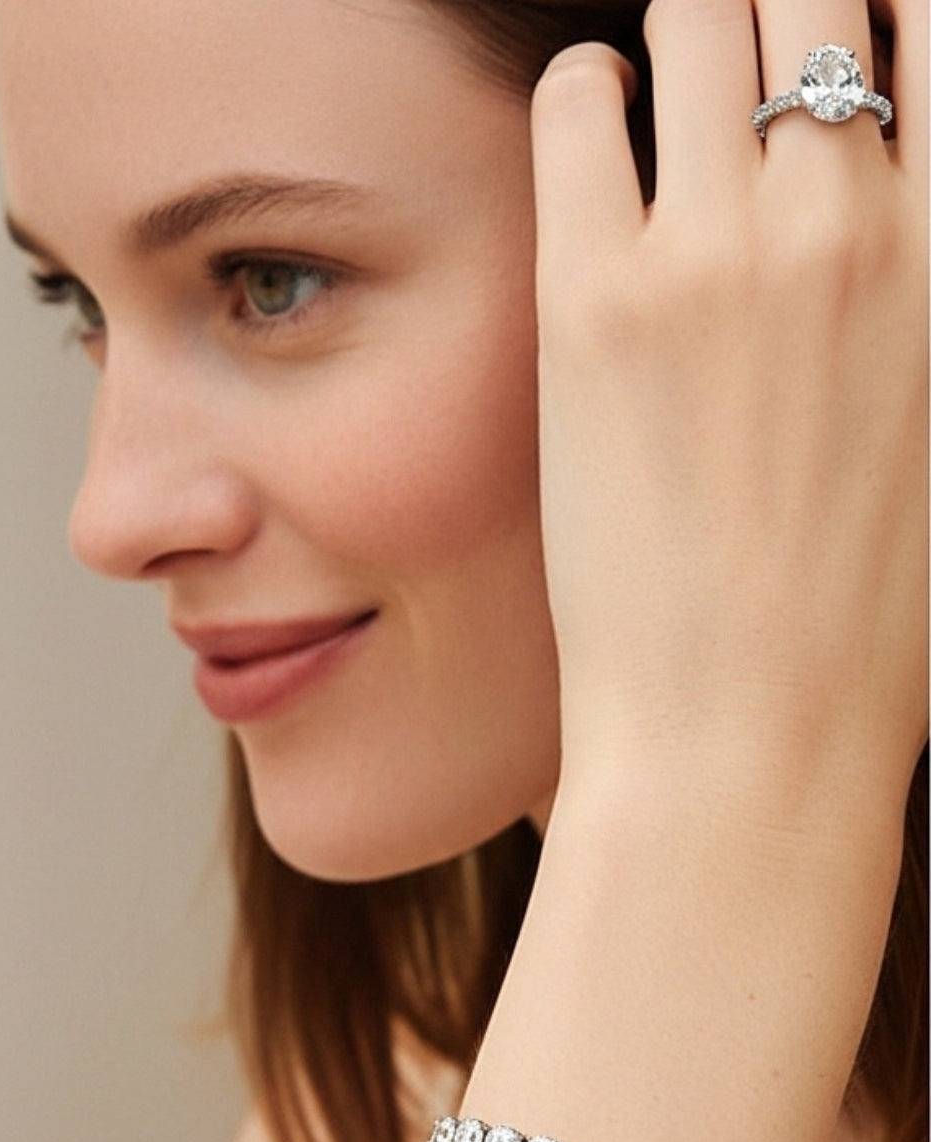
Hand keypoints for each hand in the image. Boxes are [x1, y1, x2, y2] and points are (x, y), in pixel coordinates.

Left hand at [532, 0, 926, 807]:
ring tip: (668, 116)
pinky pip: (581, 100)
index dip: (880, 29)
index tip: (840, 61)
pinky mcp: (596, 300)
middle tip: (741, 90)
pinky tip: (597, 150)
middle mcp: (859, 224)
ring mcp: (722, 254)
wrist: (750, 733)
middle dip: (775, 23)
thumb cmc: (863, 622)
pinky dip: (588, 96)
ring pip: (699, 14)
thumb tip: (883, 207)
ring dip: (683, 44)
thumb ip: (925, 292)